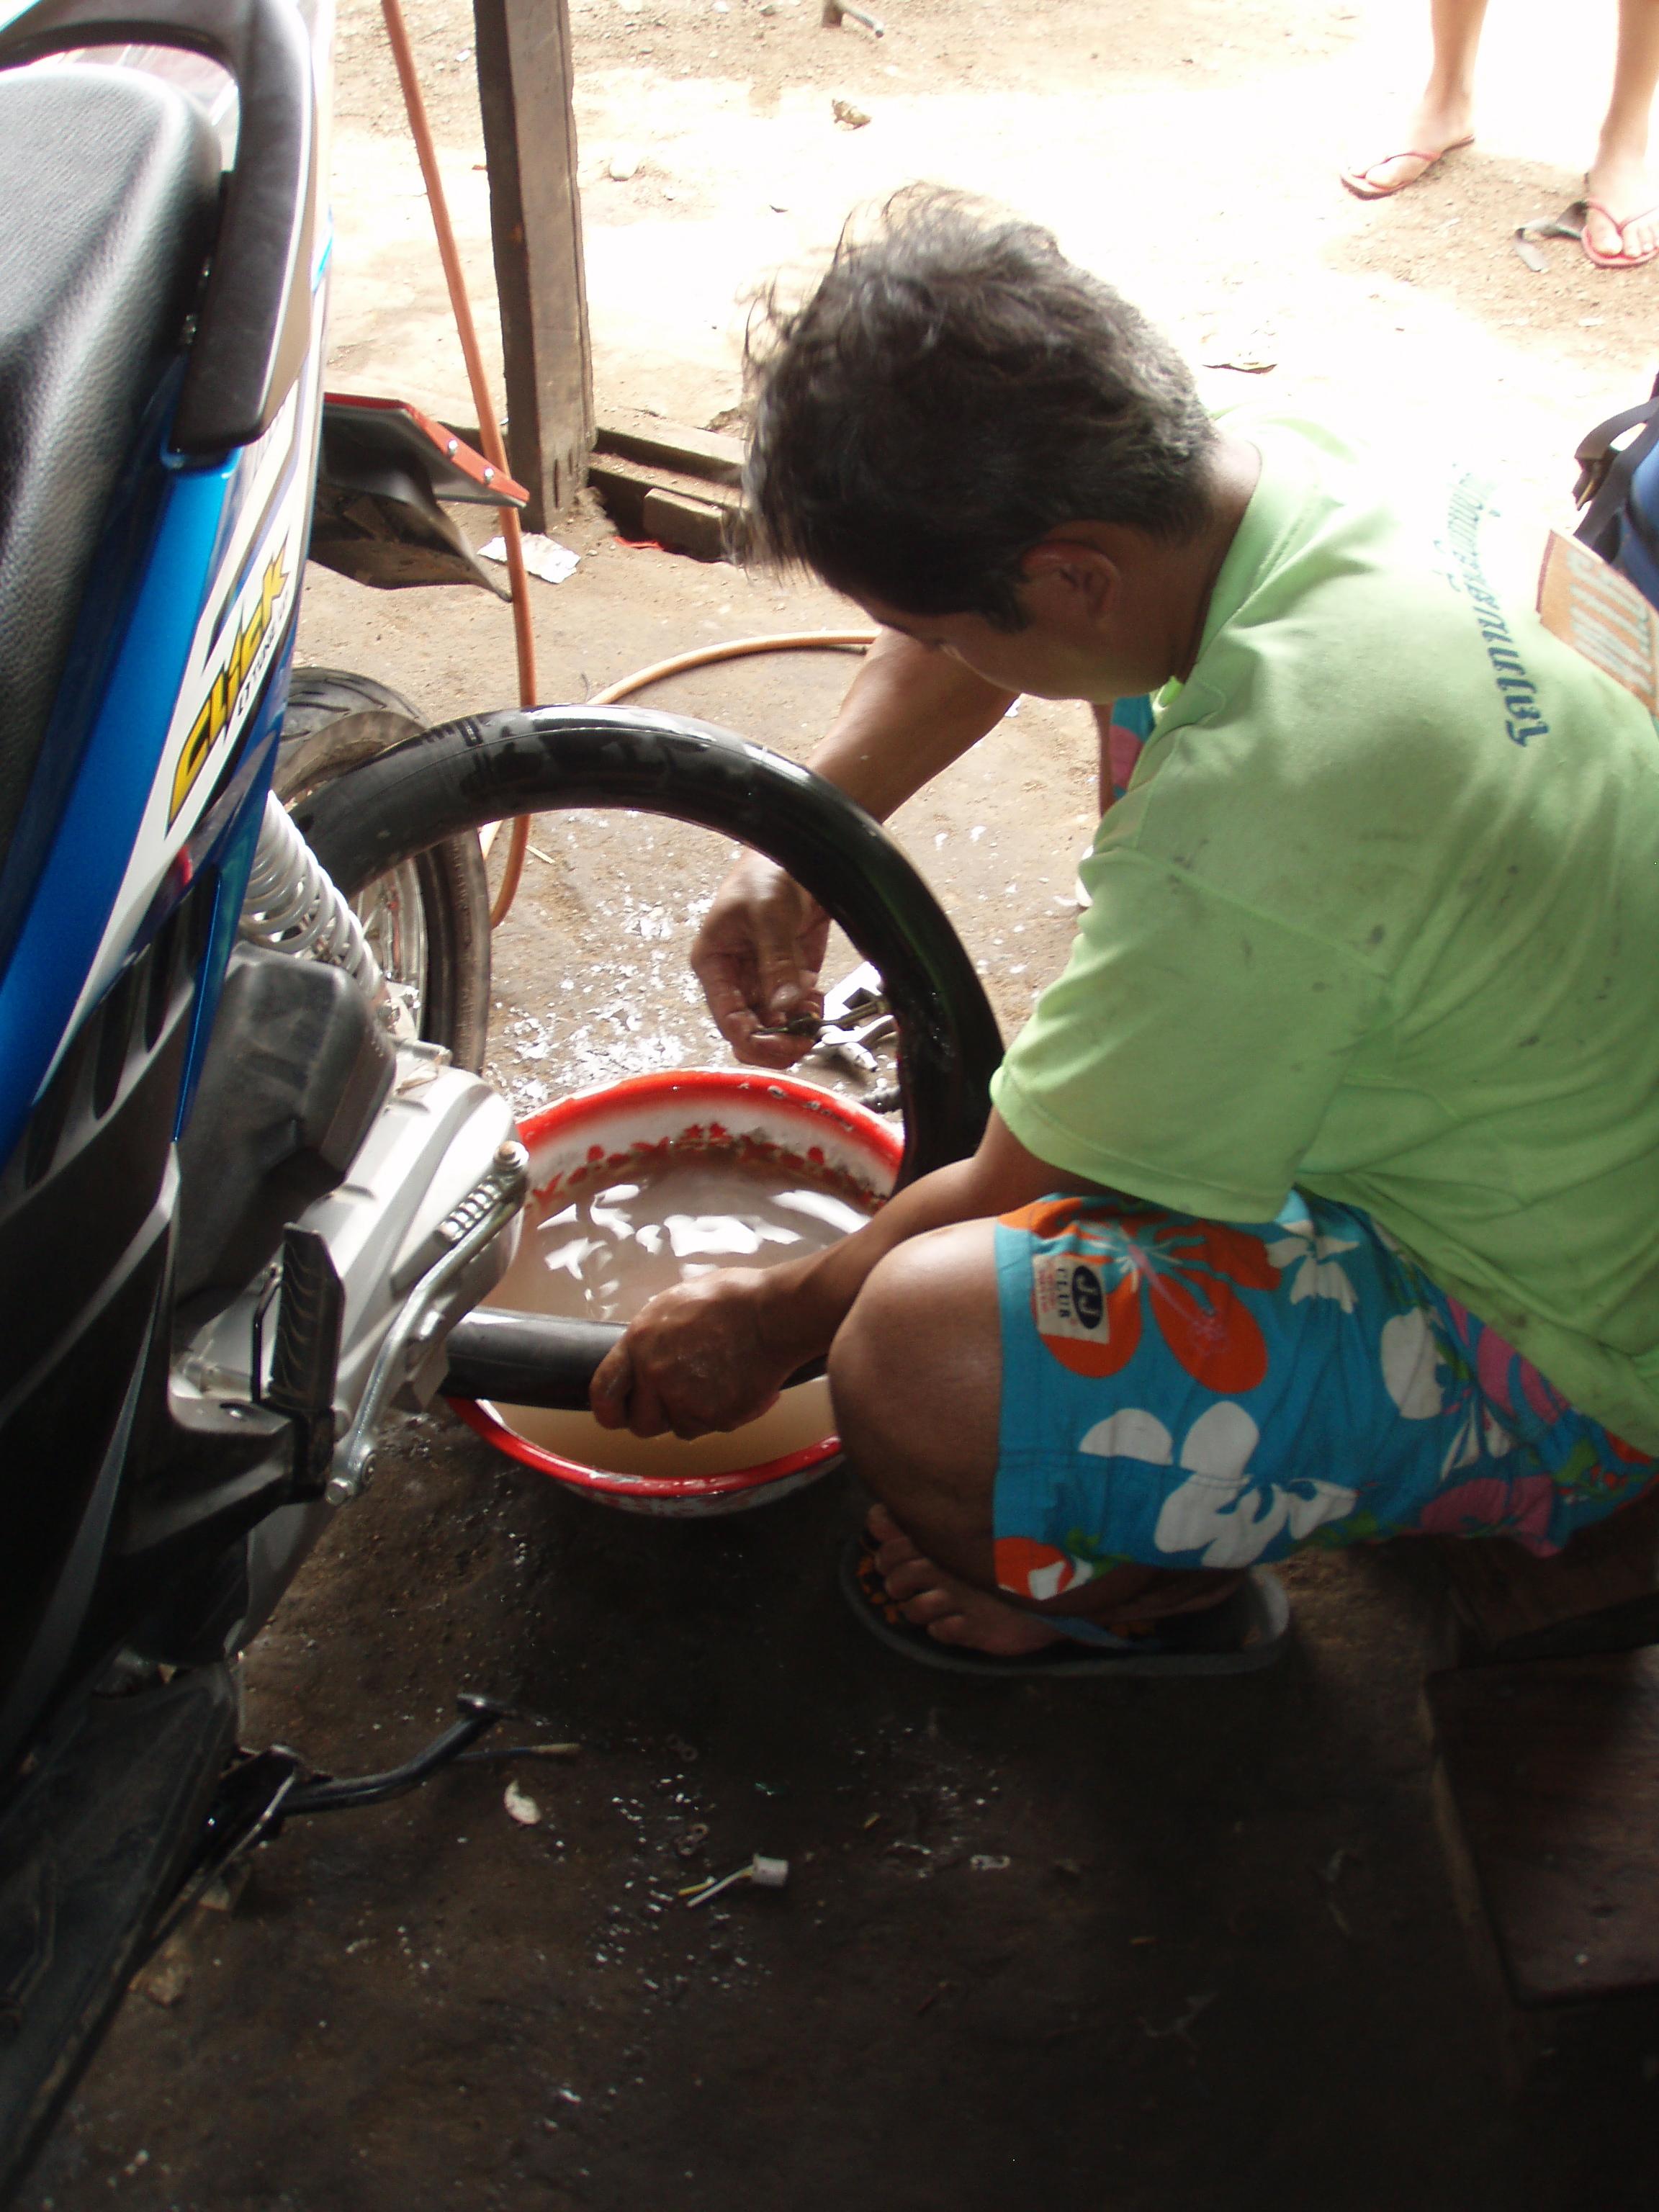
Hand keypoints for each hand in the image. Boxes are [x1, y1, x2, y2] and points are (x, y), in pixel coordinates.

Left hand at [589, 1267, 808, 1438]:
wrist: (773, 1314)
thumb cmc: (731, 1300)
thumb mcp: (673, 1305)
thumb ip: (651, 1339)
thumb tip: (644, 1358)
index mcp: (639, 1343)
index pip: (603, 1391)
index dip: (607, 1409)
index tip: (614, 1414)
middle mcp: (656, 1376)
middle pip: (641, 1423)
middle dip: (657, 1417)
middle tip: (678, 1400)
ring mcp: (685, 1399)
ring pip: (679, 1428)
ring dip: (693, 1415)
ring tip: (715, 1385)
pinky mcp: (716, 1416)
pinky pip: (711, 1427)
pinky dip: (723, 1414)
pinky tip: (736, 1386)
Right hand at [691, 853, 830, 1067]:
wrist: (799, 848)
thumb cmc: (766, 870)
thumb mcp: (768, 914)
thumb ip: (776, 962)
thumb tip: (784, 1005)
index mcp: (714, 963)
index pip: (728, 1020)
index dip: (754, 1040)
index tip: (782, 1046)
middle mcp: (736, 976)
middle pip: (750, 1030)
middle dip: (776, 1042)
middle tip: (801, 1041)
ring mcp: (764, 977)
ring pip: (775, 1025)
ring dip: (795, 1030)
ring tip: (812, 1017)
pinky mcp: (791, 974)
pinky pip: (796, 1010)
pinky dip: (808, 1014)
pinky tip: (816, 1003)